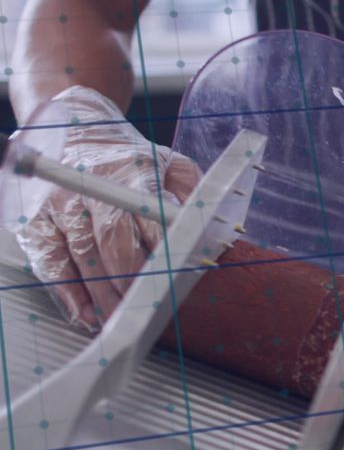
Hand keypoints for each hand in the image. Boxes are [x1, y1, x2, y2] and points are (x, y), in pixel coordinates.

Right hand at [14, 86, 199, 330]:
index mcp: (130, 172)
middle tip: (149, 310)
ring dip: (104, 296)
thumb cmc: (128, 156)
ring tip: (123, 321)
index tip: (175, 277)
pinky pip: (51, 264)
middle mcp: (90, 187)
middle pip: (113, 243)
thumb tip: (203, 227)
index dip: (163, 252)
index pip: (149, 218)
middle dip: (133, 281)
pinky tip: (86, 314)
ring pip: (82, 259)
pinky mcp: (36, 220)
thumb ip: (188, 194)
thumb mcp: (169, 163)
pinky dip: (68, 293)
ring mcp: (59, 205)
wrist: (73, 128)